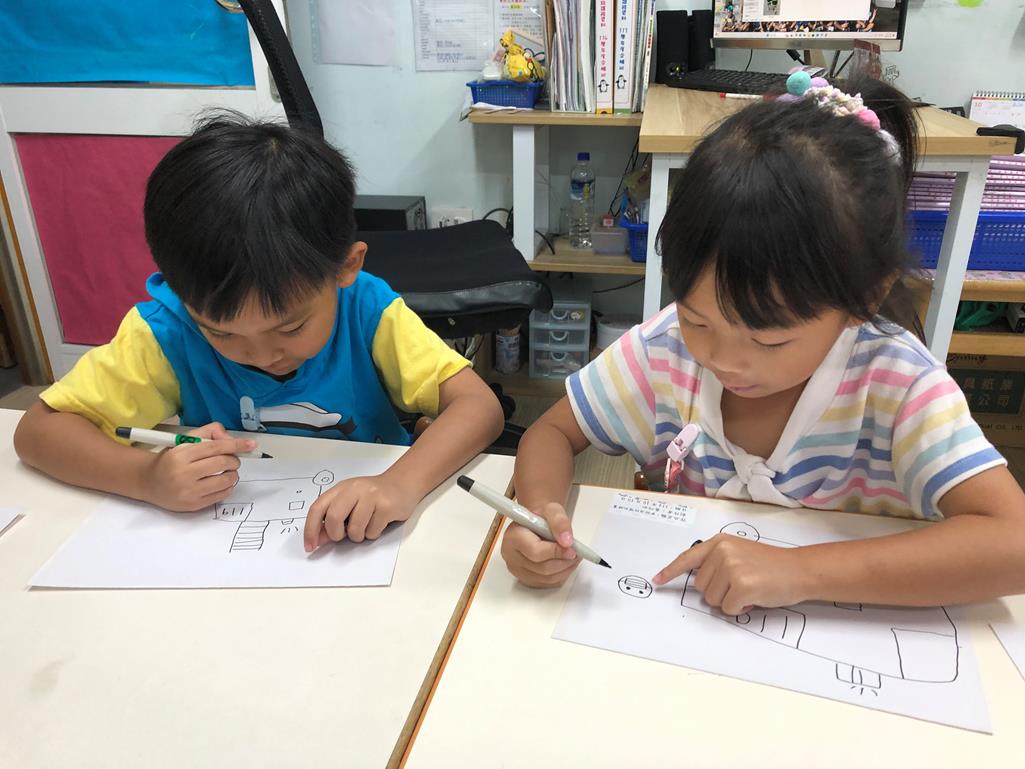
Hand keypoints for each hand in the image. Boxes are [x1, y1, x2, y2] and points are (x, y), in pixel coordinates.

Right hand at [142, 422, 255, 511]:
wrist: (148, 482)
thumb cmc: (170, 459)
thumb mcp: (184, 439)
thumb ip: (209, 433)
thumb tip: (230, 439)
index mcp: (181, 454)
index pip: (216, 447)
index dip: (236, 445)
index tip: (250, 444)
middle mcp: (184, 473)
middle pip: (223, 463)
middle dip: (234, 460)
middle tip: (232, 459)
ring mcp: (188, 492)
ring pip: (225, 480)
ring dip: (233, 474)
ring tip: (227, 471)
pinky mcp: (193, 505)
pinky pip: (221, 495)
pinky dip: (227, 487)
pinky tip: (221, 482)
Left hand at [303, 473, 418, 551]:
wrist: (402, 484)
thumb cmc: (373, 497)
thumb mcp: (350, 504)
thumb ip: (332, 520)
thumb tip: (318, 540)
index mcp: (341, 488)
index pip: (317, 508)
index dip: (310, 529)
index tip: (309, 546)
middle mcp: (355, 489)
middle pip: (334, 517)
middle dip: (336, 534)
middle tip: (343, 536)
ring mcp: (372, 496)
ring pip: (354, 529)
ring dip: (358, 536)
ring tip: (366, 526)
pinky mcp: (387, 506)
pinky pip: (372, 531)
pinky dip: (373, 534)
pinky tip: (379, 523)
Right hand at [500, 502, 579, 587]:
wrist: (533, 526)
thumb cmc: (540, 518)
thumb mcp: (551, 509)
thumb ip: (559, 521)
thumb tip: (567, 542)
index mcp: (513, 537)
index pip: (536, 551)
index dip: (556, 551)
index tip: (572, 548)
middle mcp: (511, 557)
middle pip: (542, 568)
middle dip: (564, 561)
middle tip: (577, 552)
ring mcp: (517, 571)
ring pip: (547, 578)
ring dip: (566, 569)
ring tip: (574, 556)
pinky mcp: (526, 580)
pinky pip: (548, 583)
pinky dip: (562, 575)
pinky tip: (566, 563)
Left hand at [652, 534, 809, 614]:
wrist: (800, 570)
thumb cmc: (771, 565)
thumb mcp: (740, 553)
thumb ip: (718, 561)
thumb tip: (699, 582)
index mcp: (720, 542)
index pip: (688, 558)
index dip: (670, 572)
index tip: (657, 581)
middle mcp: (722, 552)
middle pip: (700, 587)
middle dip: (718, 592)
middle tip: (742, 584)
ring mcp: (731, 568)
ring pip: (712, 600)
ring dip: (729, 601)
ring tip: (750, 589)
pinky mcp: (741, 586)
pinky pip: (727, 609)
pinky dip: (740, 610)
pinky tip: (755, 598)